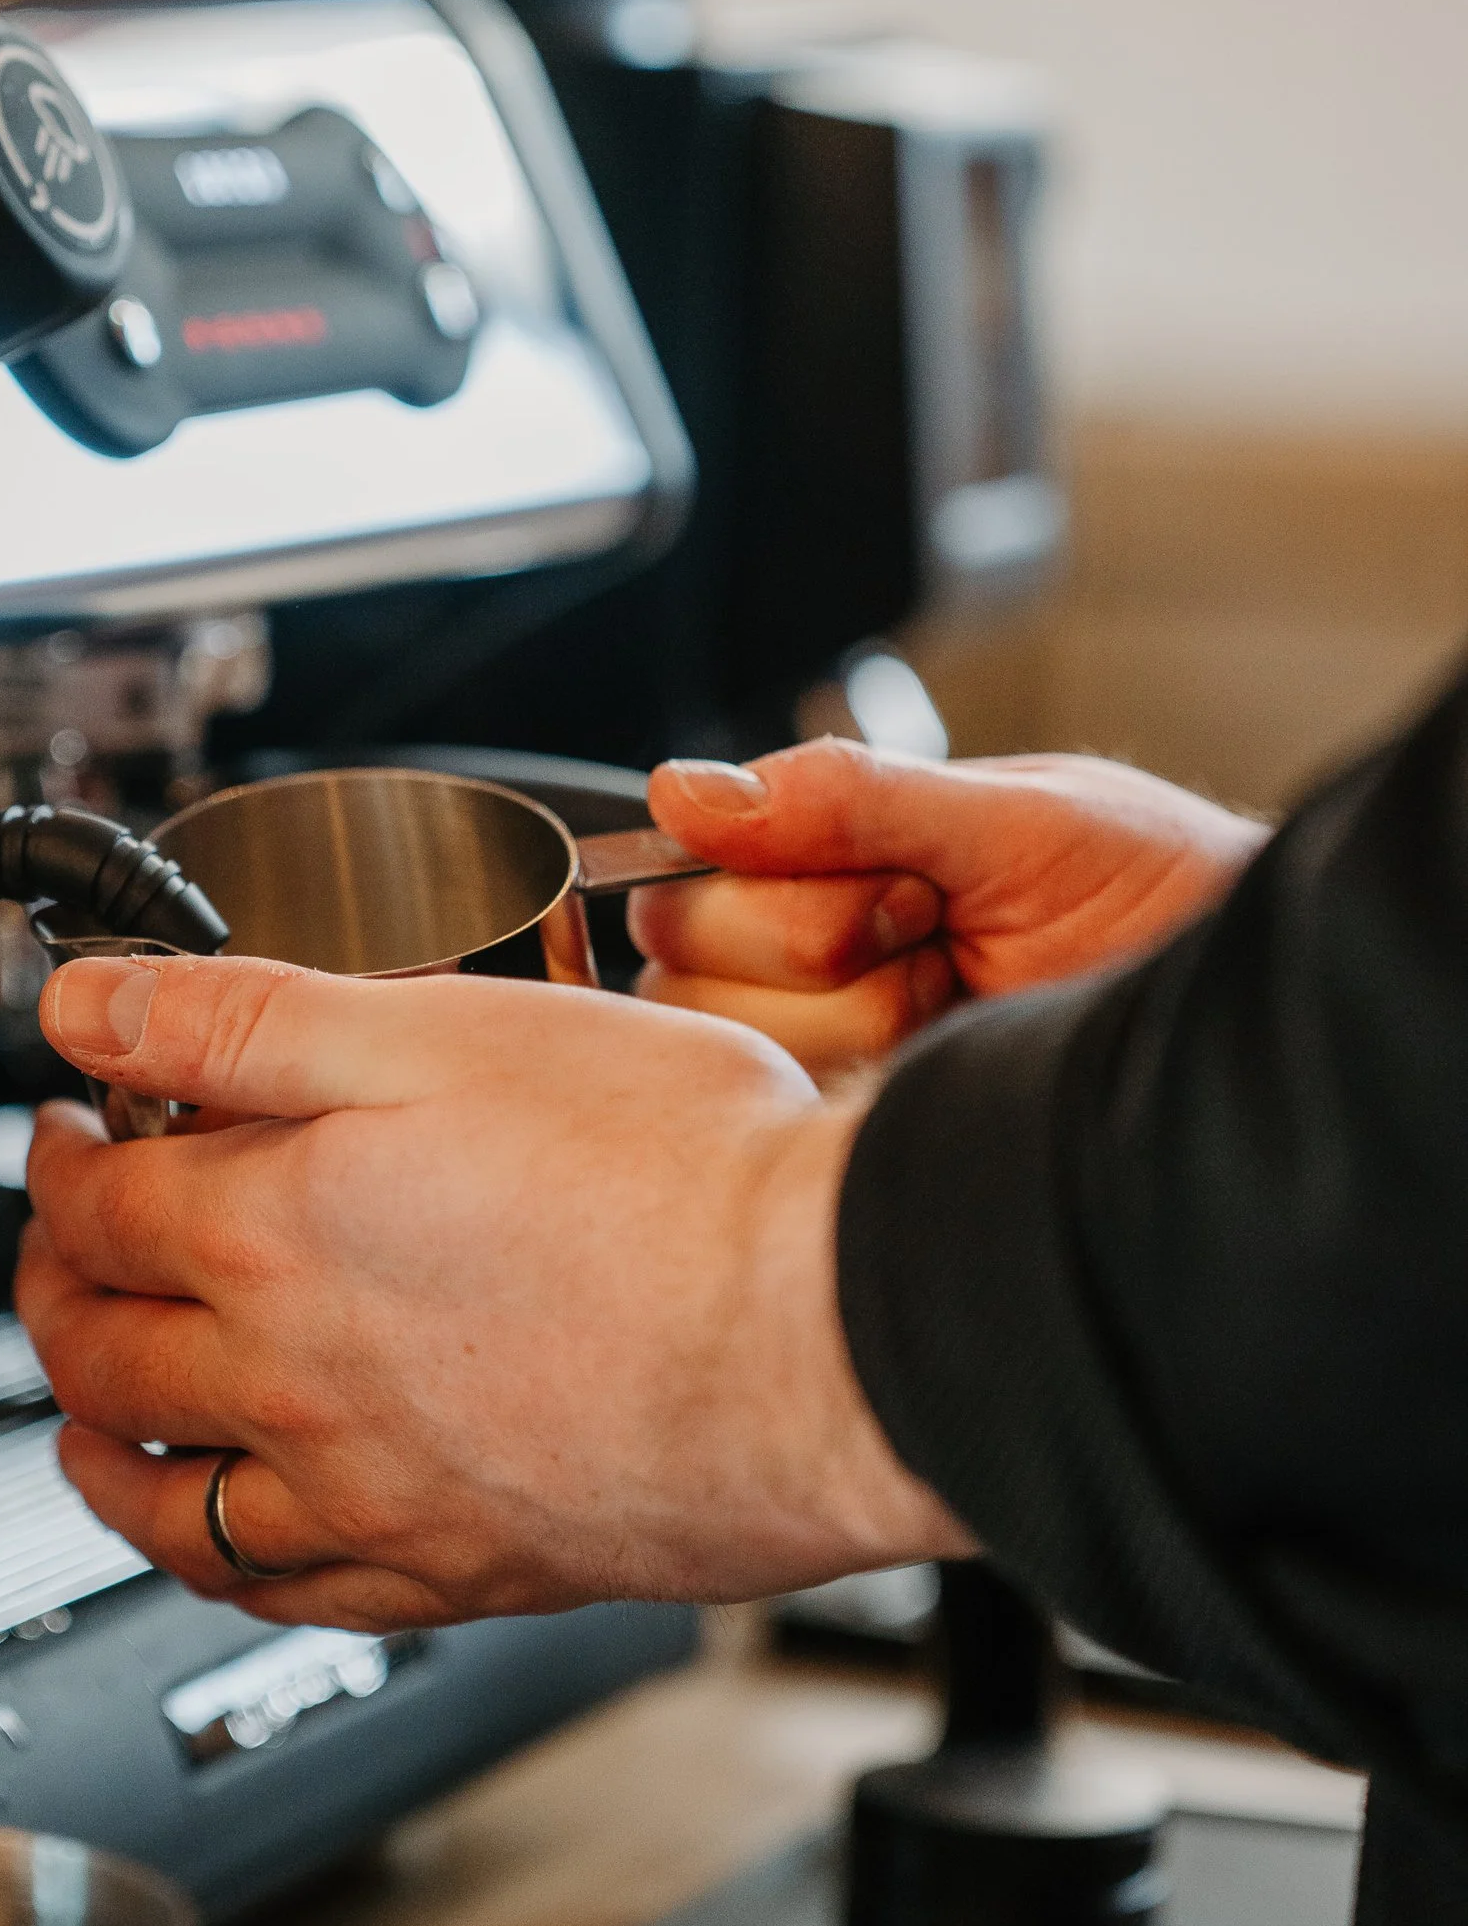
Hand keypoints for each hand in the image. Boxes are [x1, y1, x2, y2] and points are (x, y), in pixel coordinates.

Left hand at [16, 952, 965, 1633]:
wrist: (826, 1336)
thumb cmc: (675, 1177)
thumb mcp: (438, 1028)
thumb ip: (239, 1018)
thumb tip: (86, 1008)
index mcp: (273, 1236)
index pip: (96, 1206)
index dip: (57, 1153)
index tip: (69, 1126)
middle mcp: (294, 1386)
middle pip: (102, 1353)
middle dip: (52, 1287)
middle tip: (58, 1246)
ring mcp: (371, 1496)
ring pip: (168, 1499)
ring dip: (97, 1445)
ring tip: (84, 1411)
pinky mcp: (461, 1571)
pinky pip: (286, 1595)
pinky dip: (220, 1564)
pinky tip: (227, 1540)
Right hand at [630, 739, 1266, 1082]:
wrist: (1242, 1019)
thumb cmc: (1158, 896)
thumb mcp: (1012, 820)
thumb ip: (846, 799)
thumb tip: (683, 792)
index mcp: (827, 863)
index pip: (688, 876)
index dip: (774, 884)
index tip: (891, 881)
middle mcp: (808, 963)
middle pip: (685, 962)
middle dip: (822, 940)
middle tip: (940, 928)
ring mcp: (831, 1054)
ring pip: (738, 1044)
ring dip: (863, 1017)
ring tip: (961, 993)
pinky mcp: (855, 1133)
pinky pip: (793, 1123)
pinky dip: (875, 1086)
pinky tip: (947, 1062)